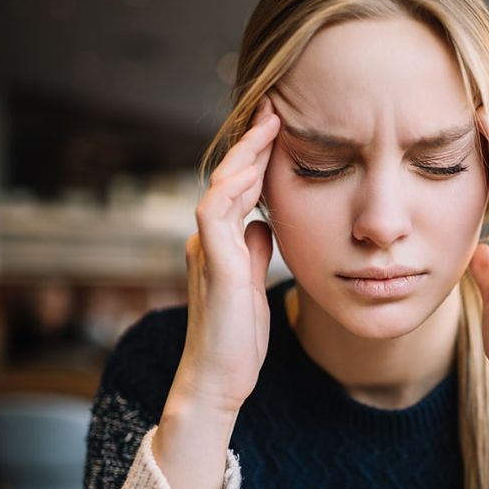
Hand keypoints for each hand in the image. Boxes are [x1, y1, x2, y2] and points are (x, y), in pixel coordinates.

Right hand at [172, 96, 279, 418]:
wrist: (218, 380)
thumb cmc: (237, 339)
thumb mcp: (253, 285)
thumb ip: (254, 252)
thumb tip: (263, 225)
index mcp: (220, 243)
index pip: (238, 189)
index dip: (257, 158)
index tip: (281, 128)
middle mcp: (208, 240)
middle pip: (228, 179)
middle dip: (252, 143)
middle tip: (274, 107)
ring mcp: (207, 251)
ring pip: (220, 188)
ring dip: (244, 155)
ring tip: (268, 125)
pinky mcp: (213, 266)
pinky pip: (215, 215)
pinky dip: (231, 189)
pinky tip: (251, 170)